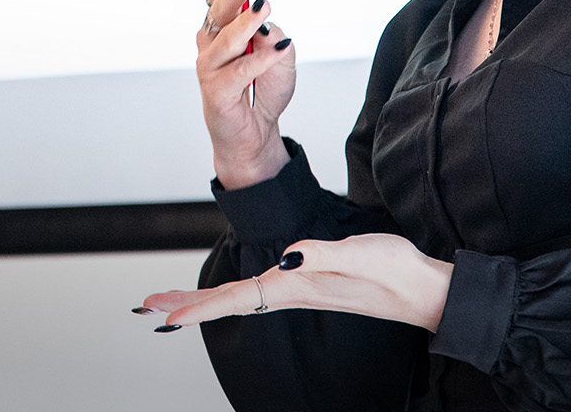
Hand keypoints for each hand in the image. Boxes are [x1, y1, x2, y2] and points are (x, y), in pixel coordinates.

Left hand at [137, 232, 454, 332]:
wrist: (425, 289)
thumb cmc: (395, 271)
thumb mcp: (357, 254)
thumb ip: (320, 255)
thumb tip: (288, 257)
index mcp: (296, 287)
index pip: (236, 298)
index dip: (197, 306)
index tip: (163, 316)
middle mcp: (293, 292)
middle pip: (228, 301)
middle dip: (186, 304)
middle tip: (146, 307)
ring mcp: (301, 290)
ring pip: (240, 297)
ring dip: (203, 299)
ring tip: (170, 302)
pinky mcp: (311, 285)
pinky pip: (258, 293)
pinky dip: (231, 295)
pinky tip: (229, 294)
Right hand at [196, 0, 296, 188]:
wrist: (256, 133)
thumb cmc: (263, 89)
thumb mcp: (281, 55)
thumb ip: (274, 34)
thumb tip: (264, 17)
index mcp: (222, 25)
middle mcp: (211, 42)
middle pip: (217, 6)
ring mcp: (210, 66)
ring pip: (226, 37)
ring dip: (247, 21)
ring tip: (266, 8)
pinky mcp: (217, 90)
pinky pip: (240, 71)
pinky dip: (262, 59)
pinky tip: (281, 50)